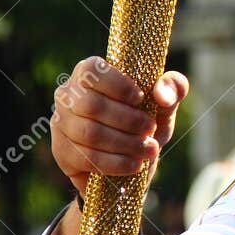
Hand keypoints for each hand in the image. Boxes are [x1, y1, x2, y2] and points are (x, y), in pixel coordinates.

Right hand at [51, 56, 188, 200]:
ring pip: (90, 133)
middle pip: (91, 105)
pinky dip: (116, 163)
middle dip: (128, 120)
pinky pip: (86, 158)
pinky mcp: (61, 151)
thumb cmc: (145, 124)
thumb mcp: (164, 105)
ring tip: (149, 149)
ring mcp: (60, 123)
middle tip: (150, 129)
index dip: (117, 85)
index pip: (92, 70)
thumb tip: (161, 93)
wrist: (132, 162)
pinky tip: (135, 164)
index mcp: (89, 74)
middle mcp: (68, 95)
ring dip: (125, 143)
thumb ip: (173, 88)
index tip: (140, 98)